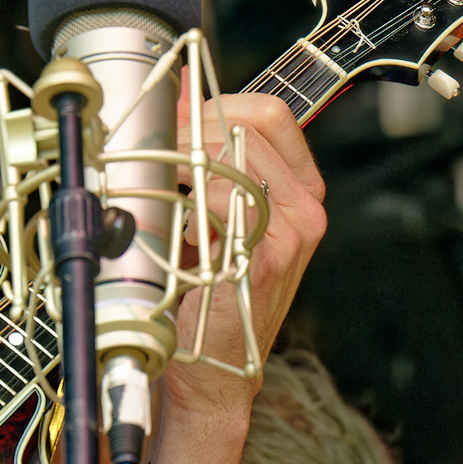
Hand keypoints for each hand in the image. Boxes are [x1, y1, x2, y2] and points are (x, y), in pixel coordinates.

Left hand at [162, 90, 326, 424]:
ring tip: (158, 183)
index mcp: (300, 190)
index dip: (217, 104)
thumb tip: (177, 92)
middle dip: (192, 127)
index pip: (271, 114)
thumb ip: (203, 153)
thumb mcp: (212, 212)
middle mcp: (305, 208)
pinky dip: (187, 200)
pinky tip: (172, 220)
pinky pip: (224, 198)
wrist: (212, 371)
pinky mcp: (264, 257)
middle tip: (156, 148)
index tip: (176, 117)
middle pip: (251, 126)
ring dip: (183, 161)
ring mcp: (291, 232)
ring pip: (234, 157)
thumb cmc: (208, 292)